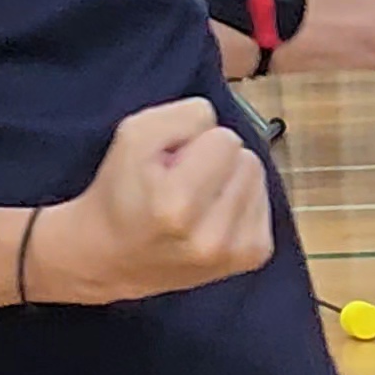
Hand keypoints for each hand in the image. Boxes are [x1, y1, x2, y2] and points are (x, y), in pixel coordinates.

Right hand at [28, 96, 274, 303]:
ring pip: (258, 178)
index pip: (225, 138)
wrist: (110, 256)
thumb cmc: (121, 191)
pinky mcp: (251, 257)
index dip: (195, 143)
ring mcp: (235, 252)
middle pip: (248, 159)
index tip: (170, 164)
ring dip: (229, 180)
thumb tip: (219, 125)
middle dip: (216, 161)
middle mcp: (212, 236)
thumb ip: (183, 117)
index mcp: (178, 205)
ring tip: (196, 199)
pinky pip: (264, 202)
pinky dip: (240, 201)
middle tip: (182, 182)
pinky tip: (212, 214)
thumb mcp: (134, 135)